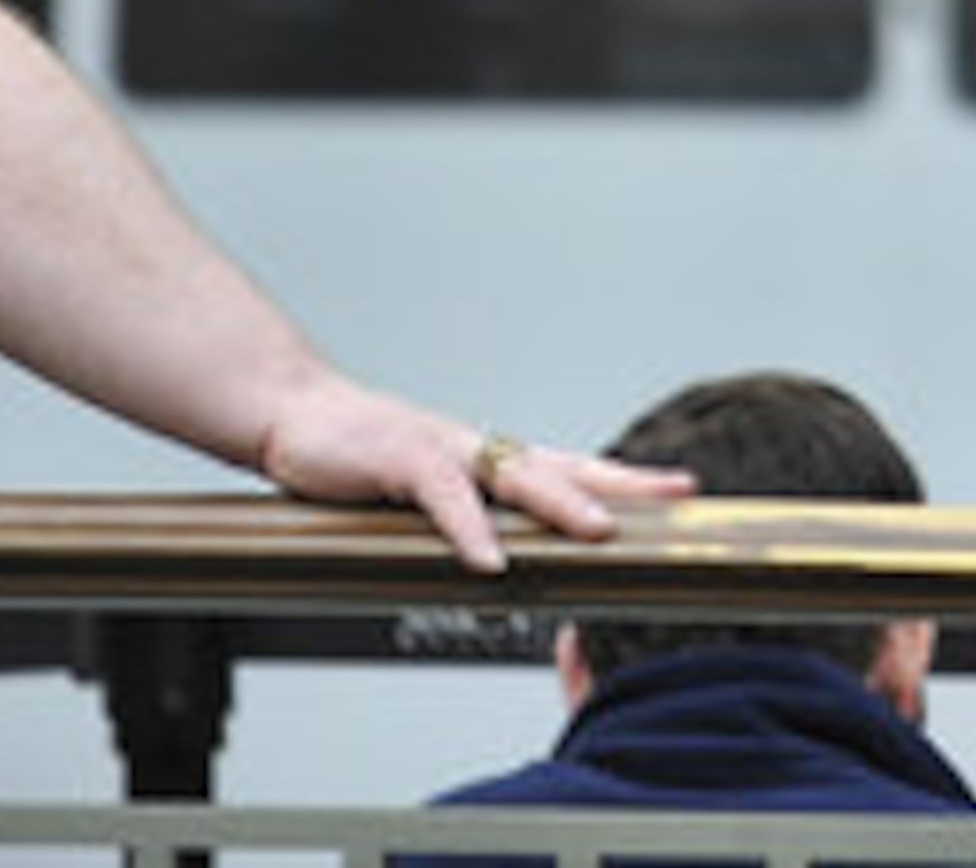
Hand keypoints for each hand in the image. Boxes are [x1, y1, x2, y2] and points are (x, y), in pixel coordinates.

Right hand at [254, 376, 691, 574]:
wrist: (294, 414)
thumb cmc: (361, 455)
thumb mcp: (426, 490)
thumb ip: (468, 519)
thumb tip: (508, 561)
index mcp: (488, 459)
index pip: (571, 466)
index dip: (626, 478)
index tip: (681, 489)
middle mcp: (478, 449)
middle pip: (563, 465)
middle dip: (622, 482)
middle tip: (675, 494)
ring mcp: (443, 448)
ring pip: (514, 475)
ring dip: (560, 504)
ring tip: (600, 531)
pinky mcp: (400, 458)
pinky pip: (444, 496)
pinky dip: (469, 529)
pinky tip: (490, 561)